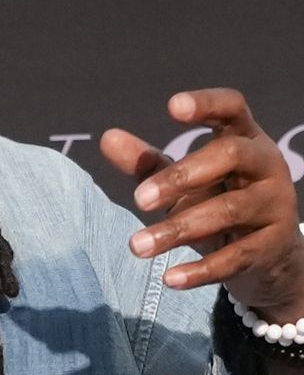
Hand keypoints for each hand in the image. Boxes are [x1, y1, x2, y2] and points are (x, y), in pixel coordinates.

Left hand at [100, 88, 303, 322]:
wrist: (269, 256)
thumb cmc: (217, 200)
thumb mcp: (182, 181)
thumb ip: (147, 162)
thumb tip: (106, 138)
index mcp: (243, 138)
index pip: (232, 107)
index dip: (206, 103)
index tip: (172, 106)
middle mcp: (266, 164)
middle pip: (230, 155)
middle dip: (181, 176)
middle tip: (137, 200)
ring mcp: (276, 204)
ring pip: (228, 211)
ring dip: (178, 229)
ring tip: (136, 246)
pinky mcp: (275, 244)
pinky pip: (238, 256)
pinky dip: (202, 271)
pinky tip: (169, 279)